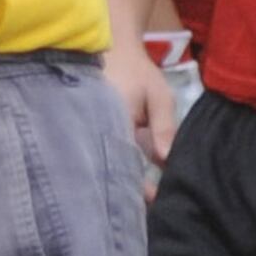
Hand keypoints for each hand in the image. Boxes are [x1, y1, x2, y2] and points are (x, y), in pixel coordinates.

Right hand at [105, 40, 174, 202]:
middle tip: (144, 207)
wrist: (111, 47)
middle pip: (111, 167)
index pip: (125, 164)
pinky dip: (117, 162)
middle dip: (127, 187)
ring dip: (122, 175)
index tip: (154, 201)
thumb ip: (164, 128)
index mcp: (113, 124)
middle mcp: (96, 129)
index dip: (138, 186)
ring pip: (107, 159)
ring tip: (138, 198)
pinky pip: (105, 149)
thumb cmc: (137, 72)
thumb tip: (165, 161)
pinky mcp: (91, 128)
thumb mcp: (158, 97)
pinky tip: (128, 174)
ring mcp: (91, 128)